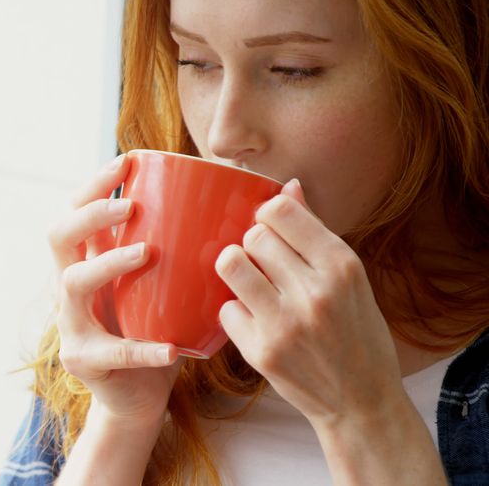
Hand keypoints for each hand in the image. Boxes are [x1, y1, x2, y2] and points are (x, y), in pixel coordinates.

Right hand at [47, 154, 182, 423]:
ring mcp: (71, 323)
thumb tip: (258, 191)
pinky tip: (170, 348)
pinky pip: (112, 351)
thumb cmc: (157, 329)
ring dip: (109, 263)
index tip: (126, 162)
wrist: (135, 397)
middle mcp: (69, 285)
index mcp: (87, 260)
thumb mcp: (165, 284)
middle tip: (132, 208)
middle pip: (59, 236)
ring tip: (146, 253)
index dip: (95, 185)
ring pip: (74, 283)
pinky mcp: (84, 360)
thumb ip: (190, 247)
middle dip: (92, 214)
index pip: (75, 210)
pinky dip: (143, 348)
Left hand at [215, 178, 403, 426]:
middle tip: (264, 265)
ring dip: (235, 270)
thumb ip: (314, 232)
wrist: (361, 401)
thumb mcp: (350, 279)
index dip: (267, 215)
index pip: (280, 211)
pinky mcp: (261, 351)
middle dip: (252, 245)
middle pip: (252, 236)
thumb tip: (288, 186)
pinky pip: (225, 309)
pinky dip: (235, 313)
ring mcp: (286, 323)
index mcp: (342, 266)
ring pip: (231, 264)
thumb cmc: (356, 331)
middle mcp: (315, 291)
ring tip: (250, 283)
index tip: (271, 230)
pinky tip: (255, 321)